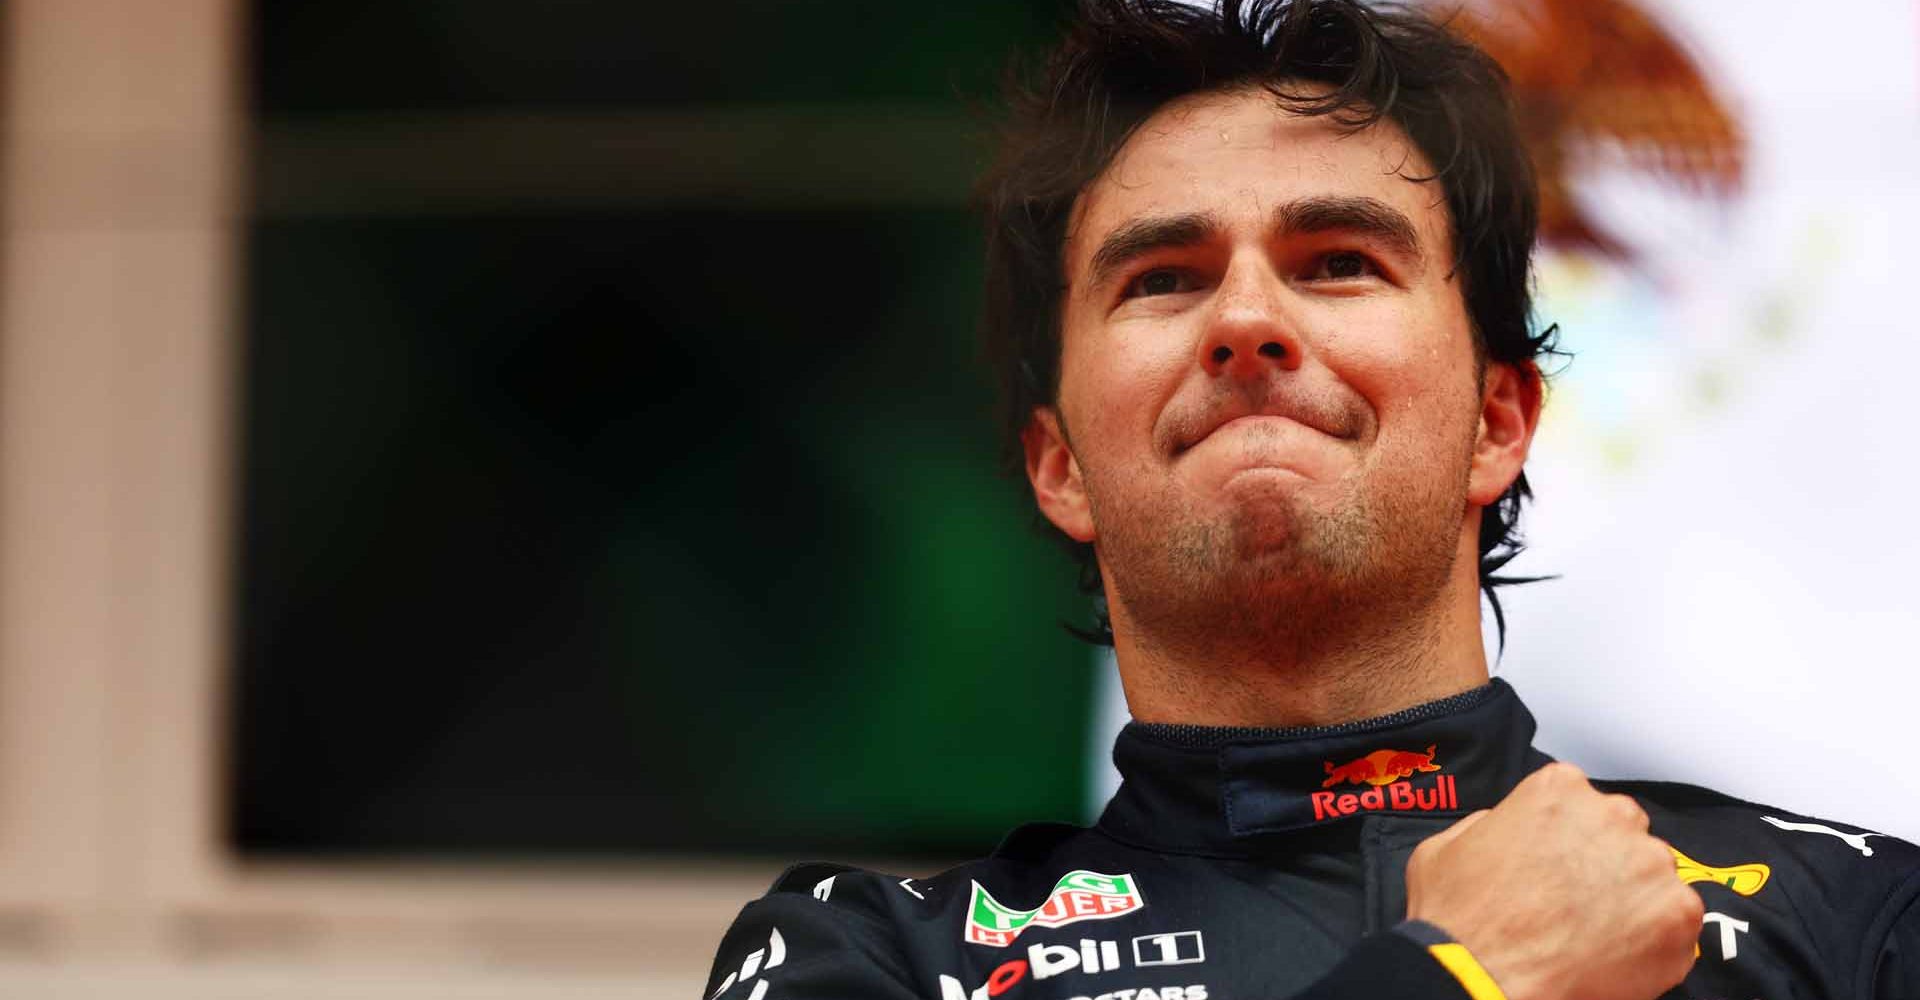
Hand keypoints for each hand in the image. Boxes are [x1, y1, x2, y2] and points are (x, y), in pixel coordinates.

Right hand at [1405, 762, 1702, 999]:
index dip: (1568, 840)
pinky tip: (1614, 959)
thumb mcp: (1447, 845)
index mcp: (1559, 789)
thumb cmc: (1459, 918)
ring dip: (1633, 902)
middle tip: (1577, 905)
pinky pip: (1678, 924)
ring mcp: (1650, 864)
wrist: (1480, 978)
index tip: (1556, 867)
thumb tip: (1514, 831)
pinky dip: (1654, 943)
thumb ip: (1493, 823)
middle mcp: (1613, 815)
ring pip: (1654, 878)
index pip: (1581, 803)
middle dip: (1607, 864)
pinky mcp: (1677, 915)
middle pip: (1625, 834)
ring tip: (1594, 937)